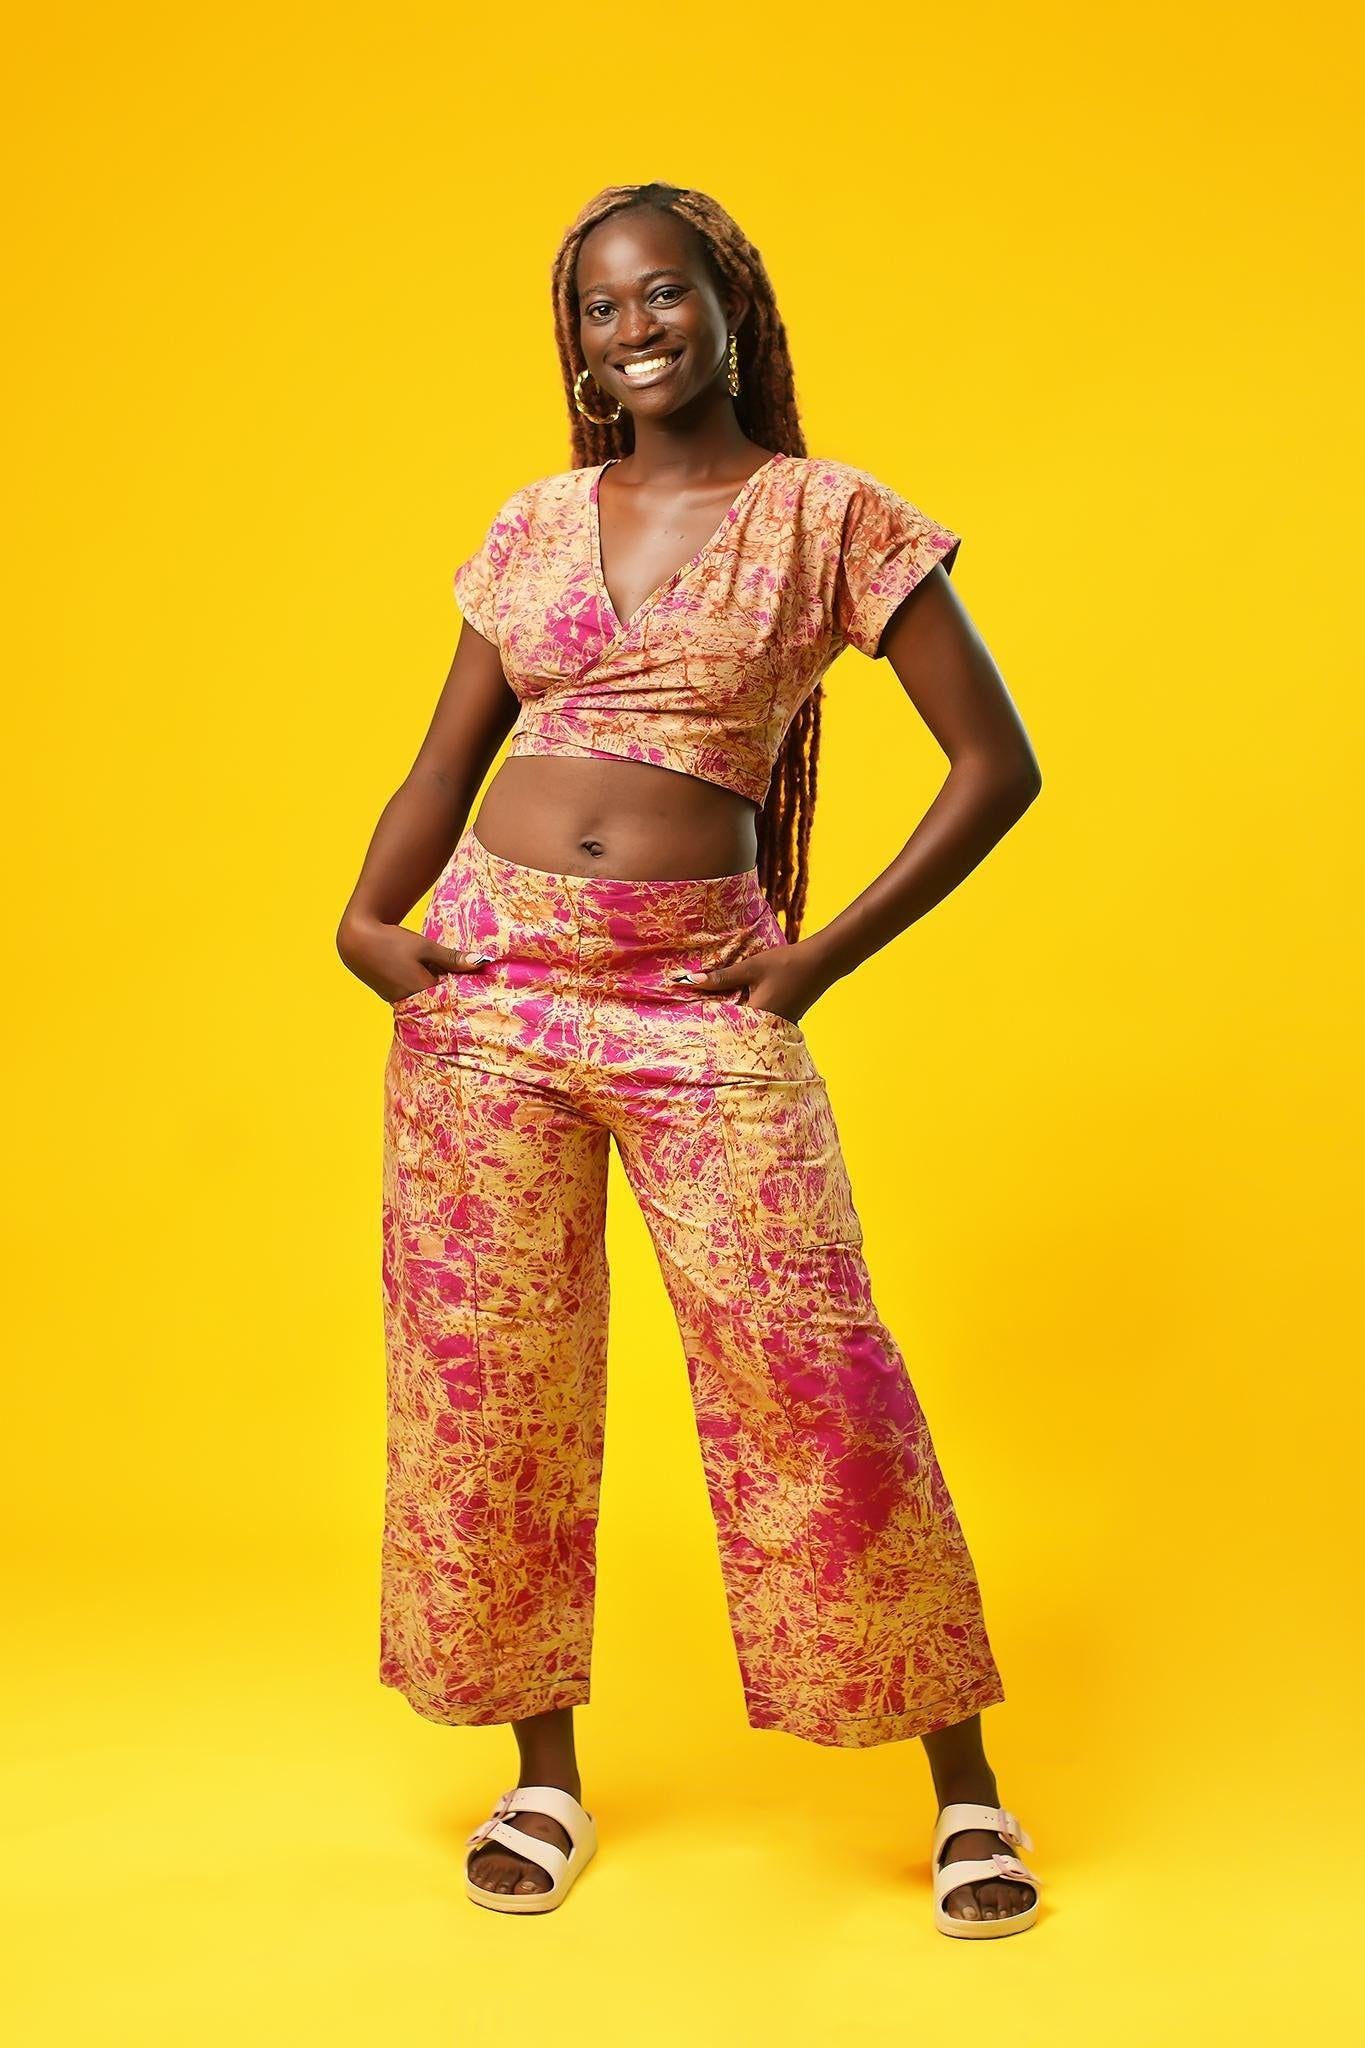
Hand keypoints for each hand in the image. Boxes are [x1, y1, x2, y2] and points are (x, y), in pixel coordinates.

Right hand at [338, 915, 493, 1005]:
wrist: (357, 940)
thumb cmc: (392, 940)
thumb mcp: (426, 947)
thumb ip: (452, 958)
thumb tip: (482, 962)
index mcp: (421, 991)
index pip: (452, 999)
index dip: (466, 992)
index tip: (480, 986)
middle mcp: (410, 1002)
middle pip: (440, 1003)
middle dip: (453, 994)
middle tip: (470, 983)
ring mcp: (399, 1002)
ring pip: (427, 1001)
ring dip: (437, 992)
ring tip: (446, 978)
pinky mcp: (391, 997)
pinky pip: (415, 998)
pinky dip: (424, 990)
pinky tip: (428, 976)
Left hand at [668, 940, 834, 1026]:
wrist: (822, 962)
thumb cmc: (786, 963)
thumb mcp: (751, 967)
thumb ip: (721, 977)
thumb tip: (689, 980)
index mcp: (757, 1017)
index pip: (724, 1028)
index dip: (706, 1025)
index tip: (688, 1022)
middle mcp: (768, 1028)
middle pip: (736, 1032)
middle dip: (718, 1026)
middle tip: (694, 1021)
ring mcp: (779, 1027)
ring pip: (749, 1029)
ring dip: (734, 1022)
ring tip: (713, 1014)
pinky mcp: (786, 1021)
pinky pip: (761, 1025)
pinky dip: (749, 1018)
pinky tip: (740, 1007)